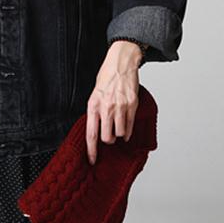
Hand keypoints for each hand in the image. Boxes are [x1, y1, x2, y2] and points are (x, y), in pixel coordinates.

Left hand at [86, 41, 142, 164]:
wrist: (121, 63)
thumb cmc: (106, 76)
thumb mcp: (94, 93)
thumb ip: (95, 110)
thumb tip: (96, 128)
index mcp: (93, 105)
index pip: (91, 134)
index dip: (92, 150)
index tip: (92, 160)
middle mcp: (106, 108)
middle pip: (107, 138)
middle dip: (108, 140)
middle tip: (109, 135)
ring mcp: (120, 107)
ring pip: (120, 134)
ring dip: (119, 134)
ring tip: (118, 127)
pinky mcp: (132, 105)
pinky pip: (130, 126)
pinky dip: (128, 130)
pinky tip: (126, 128)